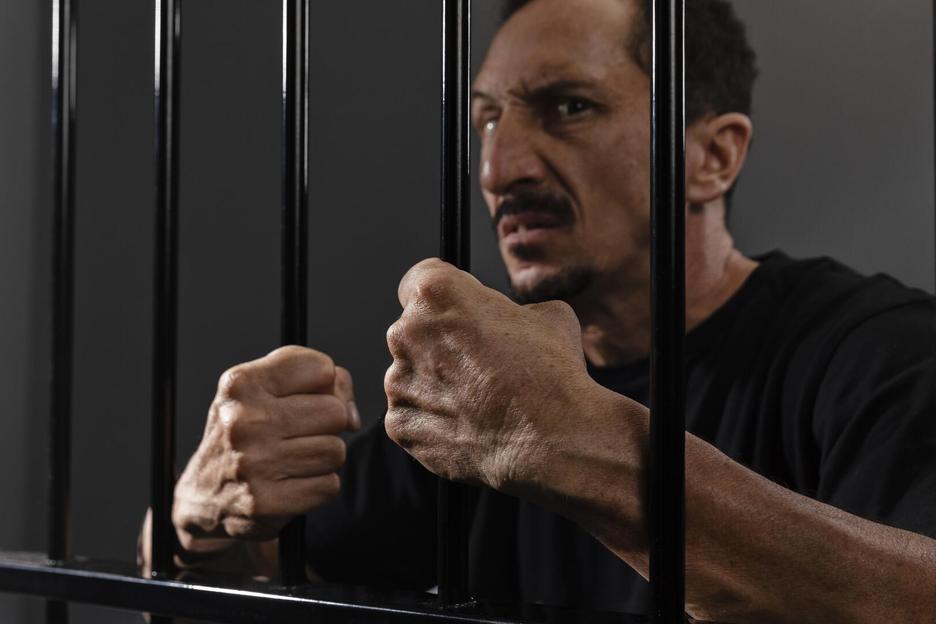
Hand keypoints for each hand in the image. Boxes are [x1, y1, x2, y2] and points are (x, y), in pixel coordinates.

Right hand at [173, 346, 359, 545]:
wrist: (205, 495)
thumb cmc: (246, 432)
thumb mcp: (266, 390)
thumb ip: (320, 382)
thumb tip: (351, 416)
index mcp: (242, 384)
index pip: (321, 368)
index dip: (325, 384)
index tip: (306, 397)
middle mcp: (243, 421)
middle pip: (334, 412)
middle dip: (328, 424)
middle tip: (300, 433)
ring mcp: (253, 463)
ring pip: (336, 450)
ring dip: (324, 457)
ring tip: (295, 458)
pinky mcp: (265, 502)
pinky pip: (329, 485)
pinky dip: (319, 485)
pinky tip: (292, 481)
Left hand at [384, 258, 595, 494]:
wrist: (547, 438)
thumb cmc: (548, 374)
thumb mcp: (549, 314)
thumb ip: (516, 309)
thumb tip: (519, 319)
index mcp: (436, 294)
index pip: (418, 280)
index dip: (443, 297)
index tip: (456, 313)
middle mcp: (406, 332)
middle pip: (414, 331)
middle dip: (440, 344)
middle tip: (479, 365)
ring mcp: (398, 381)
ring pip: (412, 375)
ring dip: (436, 383)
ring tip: (478, 402)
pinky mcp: (399, 423)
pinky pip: (412, 415)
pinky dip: (432, 420)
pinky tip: (468, 425)